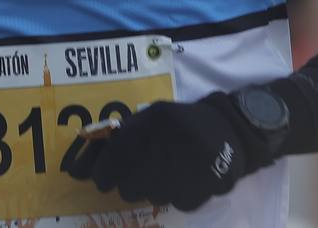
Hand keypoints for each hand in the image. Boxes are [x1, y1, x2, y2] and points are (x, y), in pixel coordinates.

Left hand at [63, 95, 249, 211]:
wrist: (229, 130)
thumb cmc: (183, 121)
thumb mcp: (152, 115)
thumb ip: (123, 135)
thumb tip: (87, 161)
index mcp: (139, 134)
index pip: (104, 172)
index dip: (102, 174)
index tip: (106, 175)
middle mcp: (153, 158)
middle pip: (125, 190)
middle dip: (130, 180)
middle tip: (144, 168)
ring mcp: (174, 180)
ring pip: (149, 197)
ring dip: (153, 186)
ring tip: (170, 167)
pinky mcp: (193, 195)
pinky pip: (173, 202)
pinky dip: (177, 193)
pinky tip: (186, 176)